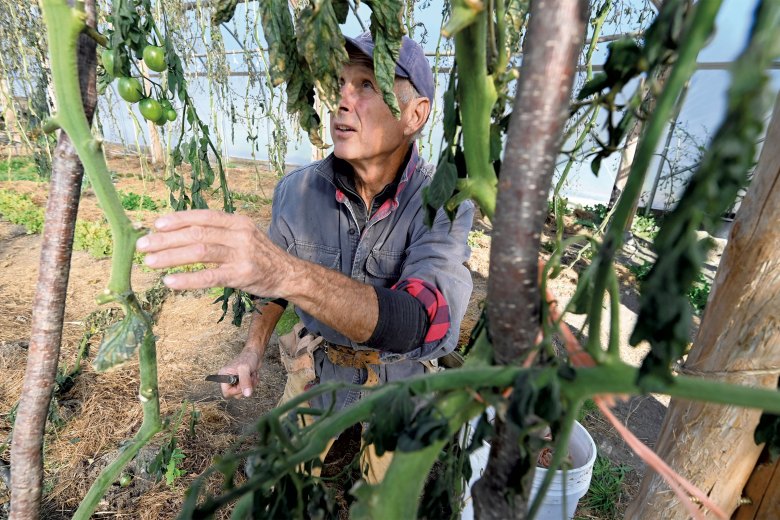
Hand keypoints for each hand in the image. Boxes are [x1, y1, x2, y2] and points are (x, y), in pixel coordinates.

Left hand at [135, 210, 294, 296]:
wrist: (289, 274)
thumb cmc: (260, 255)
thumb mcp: (243, 235)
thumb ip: (218, 232)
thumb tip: (182, 232)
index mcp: (237, 222)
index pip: (202, 216)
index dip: (177, 219)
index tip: (155, 225)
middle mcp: (238, 235)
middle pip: (196, 233)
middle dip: (166, 239)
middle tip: (143, 246)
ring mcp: (241, 255)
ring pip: (199, 252)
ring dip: (171, 257)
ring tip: (150, 262)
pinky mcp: (241, 276)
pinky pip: (209, 277)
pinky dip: (187, 279)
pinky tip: (170, 282)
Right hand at [218, 349, 261, 398]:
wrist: (255, 354)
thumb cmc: (248, 358)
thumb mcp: (245, 369)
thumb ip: (245, 381)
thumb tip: (247, 394)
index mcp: (223, 376)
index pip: (226, 393)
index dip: (236, 391)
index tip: (242, 383)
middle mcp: (228, 380)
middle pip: (236, 394)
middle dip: (245, 387)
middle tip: (249, 377)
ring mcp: (235, 382)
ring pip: (243, 392)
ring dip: (251, 385)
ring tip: (252, 375)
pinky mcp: (242, 382)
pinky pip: (248, 389)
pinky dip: (253, 383)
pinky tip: (253, 375)